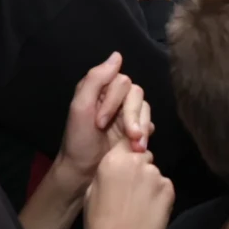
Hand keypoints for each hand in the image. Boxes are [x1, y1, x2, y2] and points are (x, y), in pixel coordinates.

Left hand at [54, 54, 152, 189]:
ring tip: (136, 147)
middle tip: (127, 137)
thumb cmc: (78, 140)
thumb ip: (96, 80)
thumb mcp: (80, 107)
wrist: (82, 173)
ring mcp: (127, 114)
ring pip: (146, 108)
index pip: (122, 82)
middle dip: (132, 116)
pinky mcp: (136, 130)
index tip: (100, 122)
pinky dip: (146, 134)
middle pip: (137, 94)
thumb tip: (117, 55)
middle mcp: (116, 98)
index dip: (114, 102)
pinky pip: (150, 123)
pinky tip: (140, 147)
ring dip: (142, 127)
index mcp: (101, 89)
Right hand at [85, 140, 173, 228]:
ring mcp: (155, 174)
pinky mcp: (169, 188)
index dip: (127, 153)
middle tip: (131, 191)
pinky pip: (164, 186)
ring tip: (139, 205)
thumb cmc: (100, 224)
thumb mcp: (91, 192)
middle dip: (139, 169)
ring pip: (154, 172)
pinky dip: (159, 196)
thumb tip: (116, 167)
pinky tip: (149, 211)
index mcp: (113, 161)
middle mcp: (136, 162)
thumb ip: (106, 172)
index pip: (126, 142)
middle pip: (143, 157)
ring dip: (149, 183)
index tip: (126, 166)